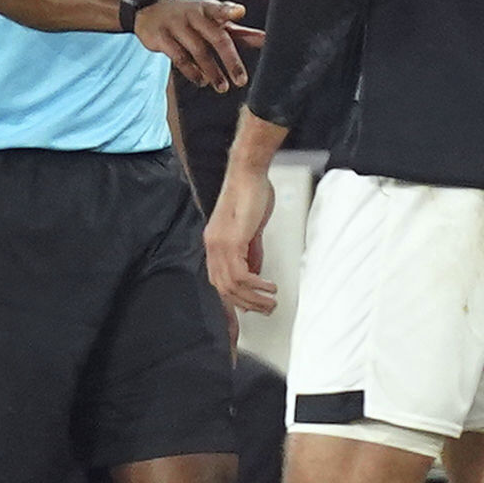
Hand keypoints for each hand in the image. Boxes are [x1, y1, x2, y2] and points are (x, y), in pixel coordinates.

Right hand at [137, 0, 258, 89]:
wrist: (149, 10)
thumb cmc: (190, 18)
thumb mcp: (212, 21)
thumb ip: (238, 32)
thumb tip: (265, 39)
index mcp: (208, 9)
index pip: (220, 9)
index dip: (229, 11)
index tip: (240, 12)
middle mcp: (194, 15)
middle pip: (216, 37)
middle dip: (230, 60)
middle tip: (241, 80)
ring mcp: (176, 26)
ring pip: (198, 50)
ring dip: (212, 71)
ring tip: (223, 87)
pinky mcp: (161, 38)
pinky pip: (179, 57)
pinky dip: (192, 71)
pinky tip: (201, 81)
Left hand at [203, 166, 277, 315]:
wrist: (248, 172)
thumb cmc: (250, 193)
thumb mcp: (251, 229)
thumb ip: (251, 251)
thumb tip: (255, 271)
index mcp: (214, 243)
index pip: (218, 280)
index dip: (233, 298)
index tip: (249, 307)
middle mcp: (212, 246)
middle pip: (224, 288)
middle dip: (247, 304)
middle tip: (265, 310)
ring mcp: (220, 244)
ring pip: (232, 285)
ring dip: (254, 298)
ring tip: (270, 303)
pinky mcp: (231, 240)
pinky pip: (240, 274)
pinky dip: (256, 285)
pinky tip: (268, 287)